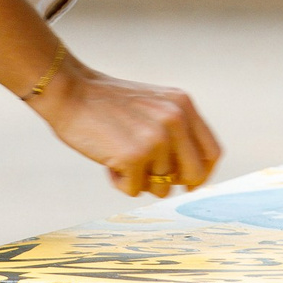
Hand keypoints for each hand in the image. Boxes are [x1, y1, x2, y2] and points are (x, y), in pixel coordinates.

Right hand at [33, 62, 222, 197]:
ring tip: (120, 156)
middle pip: (194, 175)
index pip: (211, 152)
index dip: (202, 174)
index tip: (187, 183)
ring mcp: (156, 138)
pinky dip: (119, 182)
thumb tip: (190, 178)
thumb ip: (175, 131)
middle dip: (172, 184)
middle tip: (147, 176)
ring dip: (139, 180)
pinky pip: (134, 190)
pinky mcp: (134, 156)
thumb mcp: (154, 106)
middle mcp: (175, 120)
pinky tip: (107, 161)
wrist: (70, 91)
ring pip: (161, 187)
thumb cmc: (107, 104)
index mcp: (183, 106)